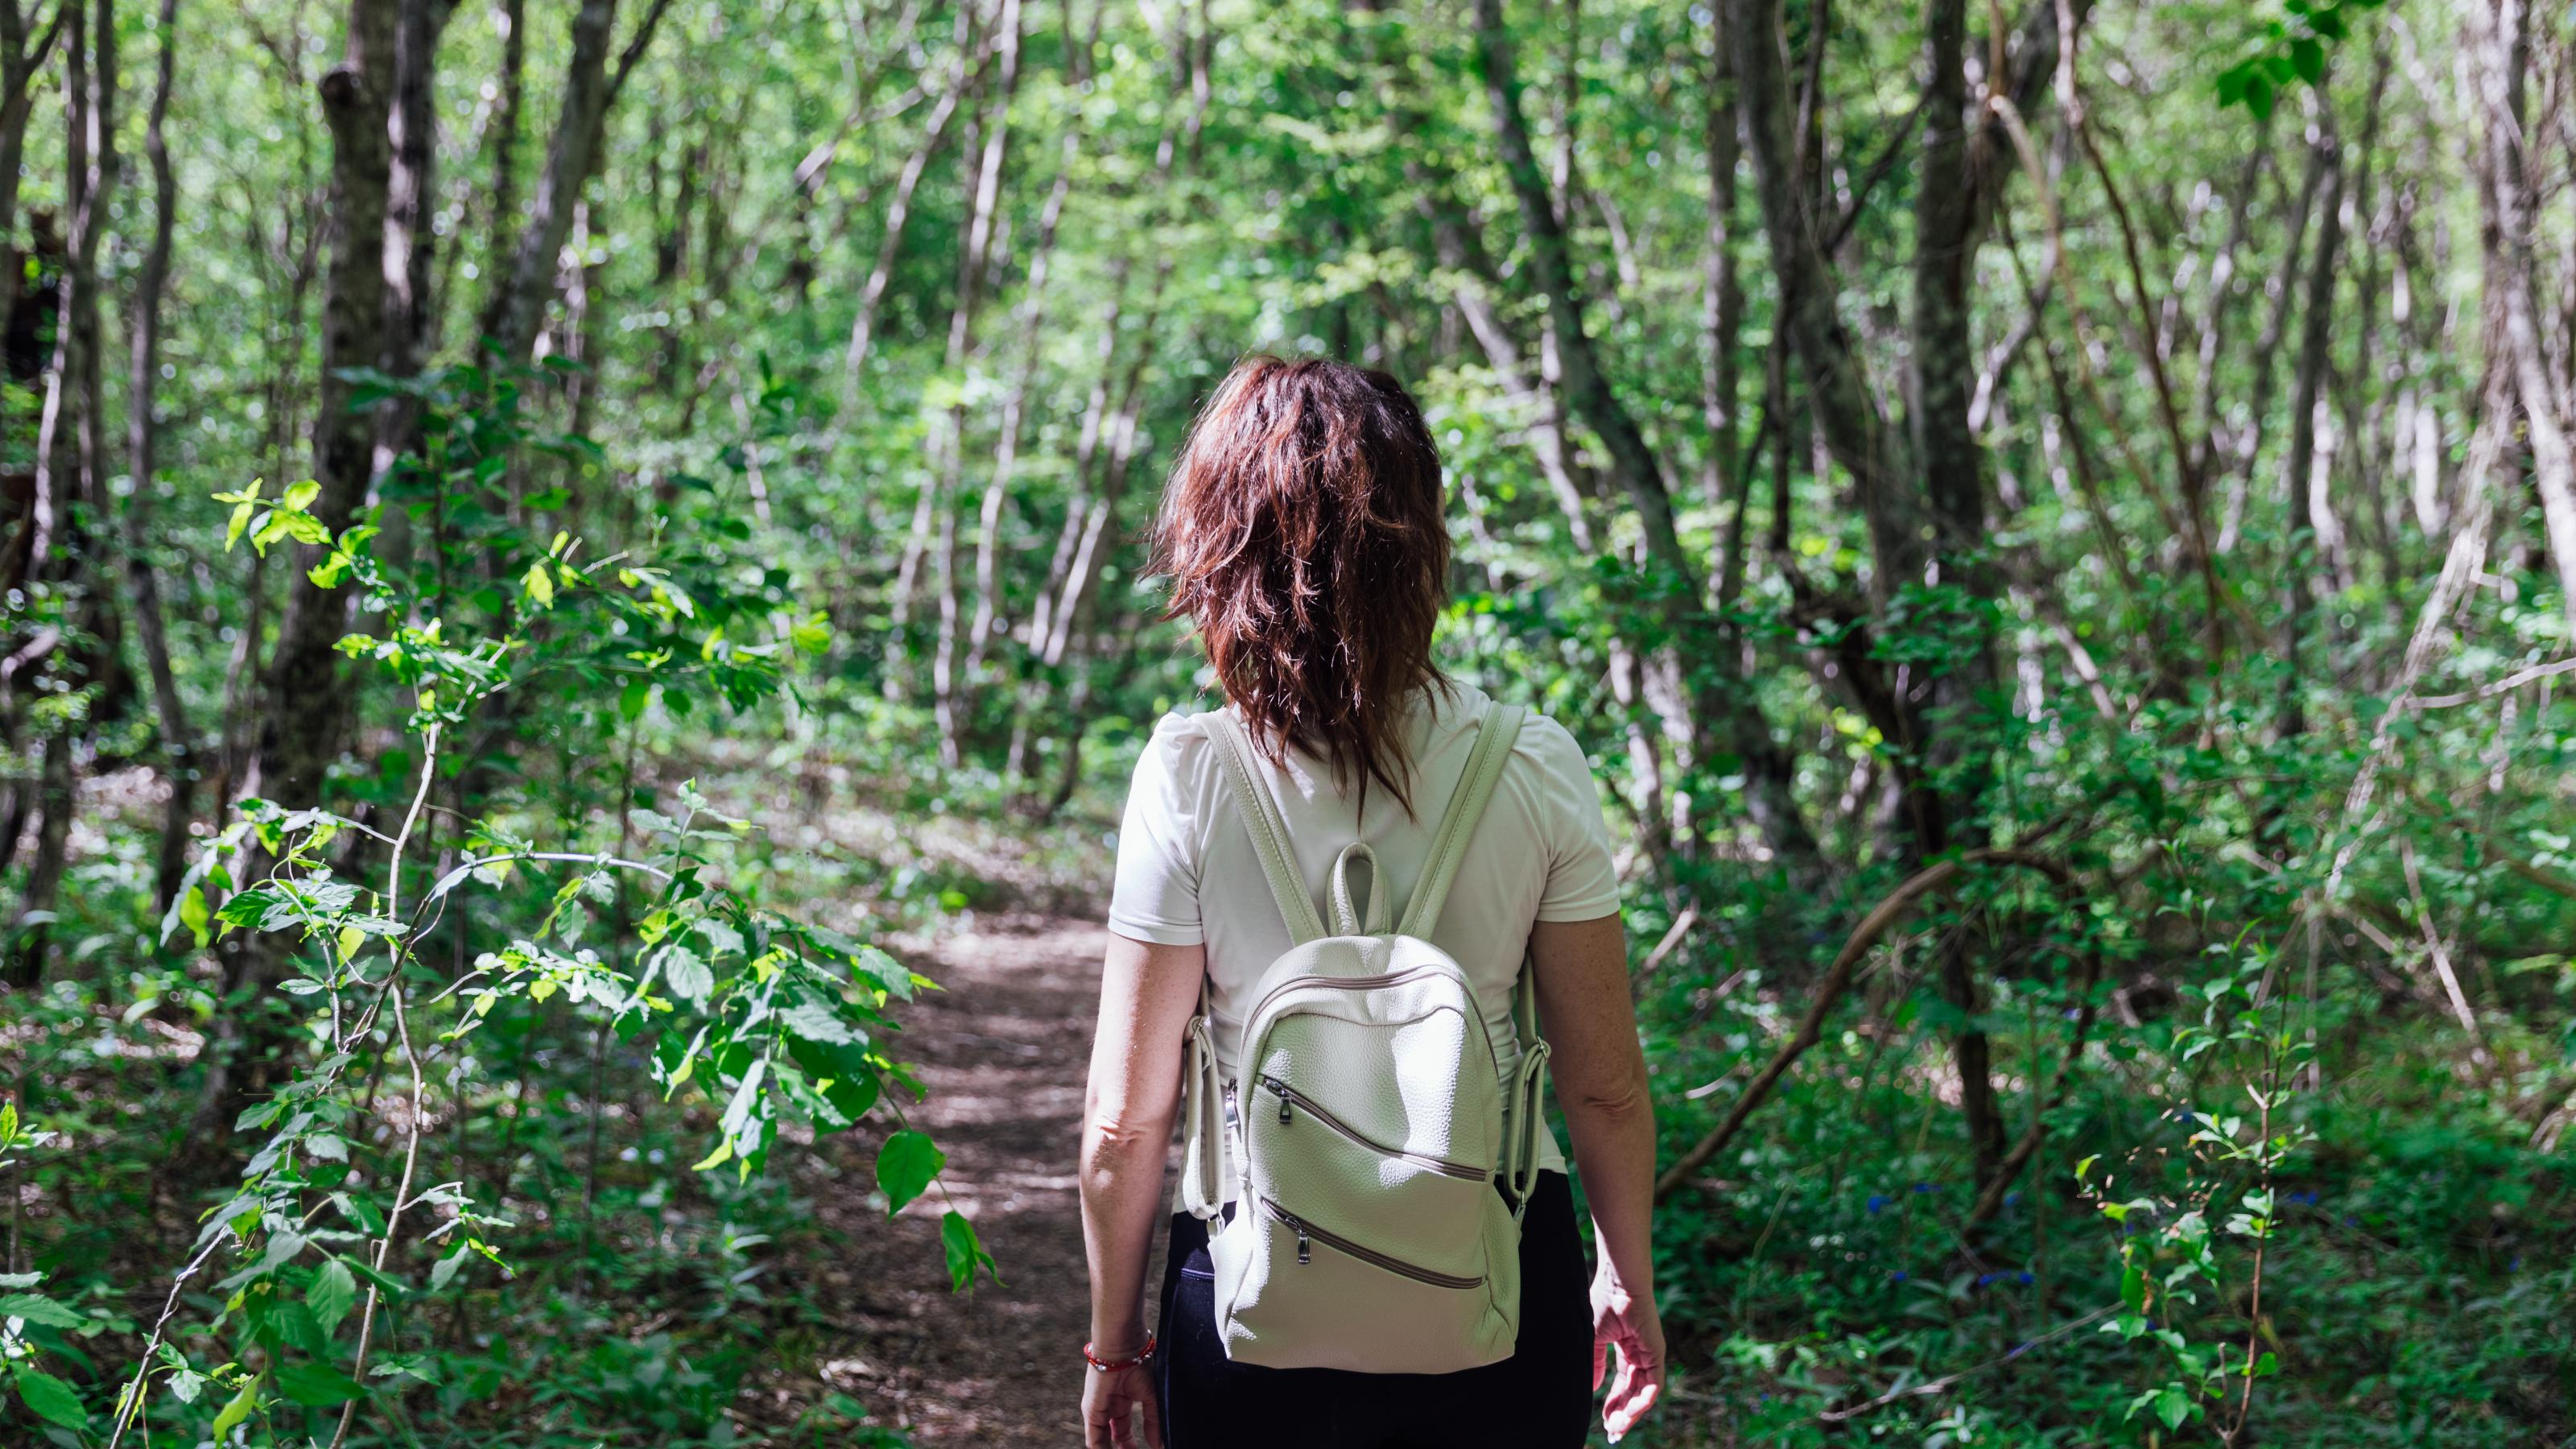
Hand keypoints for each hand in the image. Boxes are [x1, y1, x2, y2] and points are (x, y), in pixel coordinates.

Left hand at [1081, 1360, 1161, 1447]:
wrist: (1124, 1348)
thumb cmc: (1139, 1363)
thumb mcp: (1151, 1397)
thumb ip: (1153, 1421)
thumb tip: (1157, 1444)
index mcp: (1123, 1399)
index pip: (1124, 1428)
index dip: (1131, 1443)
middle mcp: (1109, 1404)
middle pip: (1113, 1435)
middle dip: (1123, 1448)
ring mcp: (1099, 1408)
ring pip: (1102, 1439)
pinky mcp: (1091, 1411)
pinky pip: (1095, 1438)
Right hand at [1590, 1264, 1663, 1442]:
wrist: (1617, 1283)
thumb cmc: (1604, 1302)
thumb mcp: (1594, 1340)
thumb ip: (1595, 1364)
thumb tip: (1591, 1389)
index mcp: (1626, 1350)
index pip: (1622, 1384)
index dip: (1613, 1404)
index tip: (1603, 1421)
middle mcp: (1639, 1354)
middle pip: (1633, 1393)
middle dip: (1622, 1414)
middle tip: (1611, 1432)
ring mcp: (1649, 1354)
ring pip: (1644, 1393)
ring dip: (1631, 1412)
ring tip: (1617, 1427)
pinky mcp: (1657, 1353)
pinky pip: (1654, 1384)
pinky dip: (1643, 1400)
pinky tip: (1630, 1412)